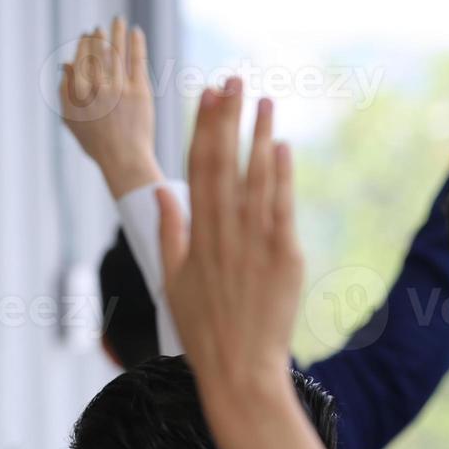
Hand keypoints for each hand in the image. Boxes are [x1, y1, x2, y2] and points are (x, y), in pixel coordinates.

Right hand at [59, 16, 161, 197]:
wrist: (124, 159)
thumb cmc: (96, 143)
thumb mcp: (71, 119)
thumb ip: (65, 91)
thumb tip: (66, 64)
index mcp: (77, 92)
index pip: (79, 58)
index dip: (84, 44)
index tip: (87, 34)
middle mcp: (96, 87)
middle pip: (97, 52)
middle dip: (100, 36)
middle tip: (103, 27)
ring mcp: (119, 88)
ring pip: (117, 52)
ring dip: (118, 33)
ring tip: (119, 20)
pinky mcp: (140, 92)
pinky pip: (137, 61)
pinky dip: (136, 44)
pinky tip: (136, 32)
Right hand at [156, 78, 333, 448]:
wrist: (239, 370)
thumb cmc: (205, 330)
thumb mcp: (174, 281)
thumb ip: (171, 234)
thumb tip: (165, 195)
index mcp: (194, 236)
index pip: (195, 169)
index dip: (200, 128)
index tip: (205, 94)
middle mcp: (221, 233)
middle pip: (221, 163)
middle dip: (226, 118)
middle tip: (232, 78)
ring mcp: (253, 243)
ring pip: (253, 178)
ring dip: (258, 135)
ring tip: (264, 99)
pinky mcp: (282, 257)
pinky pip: (280, 208)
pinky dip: (281, 176)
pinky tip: (281, 146)